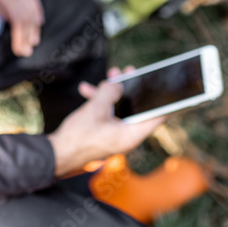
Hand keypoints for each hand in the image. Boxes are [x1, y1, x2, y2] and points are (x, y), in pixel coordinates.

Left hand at [0, 0, 43, 56]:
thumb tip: (3, 19)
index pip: (18, 18)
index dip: (20, 37)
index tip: (19, 51)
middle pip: (27, 15)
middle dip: (27, 36)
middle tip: (25, 52)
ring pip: (31, 8)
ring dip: (34, 26)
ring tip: (33, 42)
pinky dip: (37, 10)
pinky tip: (39, 21)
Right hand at [48, 67, 164, 176]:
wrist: (57, 154)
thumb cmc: (78, 136)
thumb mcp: (96, 107)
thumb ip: (110, 91)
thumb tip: (118, 85)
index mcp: (131, 134)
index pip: (156, 117)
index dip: (164, 101)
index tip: (170, 89)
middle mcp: (126, 137)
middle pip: (136, 108)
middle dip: (130, 88)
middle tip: (128, 72)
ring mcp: (115, 136)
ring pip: (120, 109)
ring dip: (112, 92)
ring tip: (107, 76)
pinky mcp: (104, 134)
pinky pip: (108, 115)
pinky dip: (100, 103)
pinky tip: (87, 91)